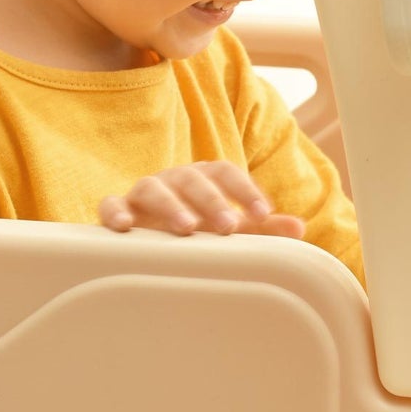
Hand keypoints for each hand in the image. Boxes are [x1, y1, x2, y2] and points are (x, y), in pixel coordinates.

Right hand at [98, 161, 304, 238]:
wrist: (147, 238)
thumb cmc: (194, 230)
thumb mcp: (226, 229)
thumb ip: (260, 229)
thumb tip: (299, 228)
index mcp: (203, 179)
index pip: (226, 173)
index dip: (245, 190)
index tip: (263, 213)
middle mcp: (174, 180)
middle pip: (193, 179)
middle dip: (212, 200)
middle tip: (229, 225)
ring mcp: (143, 193)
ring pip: (154, 188)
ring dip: (171, 205)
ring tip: (186, 228)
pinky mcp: (118, 210)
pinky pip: (110, 204)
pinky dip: (115, 211)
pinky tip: (125, 226)